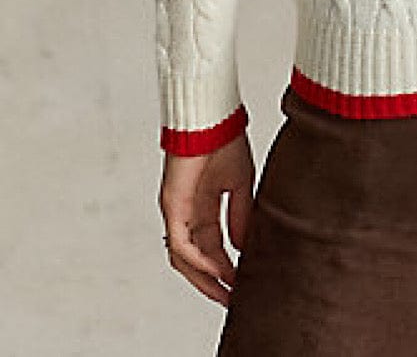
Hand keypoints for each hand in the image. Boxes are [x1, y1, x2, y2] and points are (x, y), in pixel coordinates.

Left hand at [158, 132, 255, 305]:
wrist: (212, 118)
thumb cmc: (224, 141)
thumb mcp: (240, 184)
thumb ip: (240, 216)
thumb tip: (242, 248)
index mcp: (204, 207)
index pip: (213, 248)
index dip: (227, 268)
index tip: (243, 284)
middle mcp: (187, 214)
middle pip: (196, 260)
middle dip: (214, 283)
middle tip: (232, 300)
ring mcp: (177, 212)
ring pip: (184, 258)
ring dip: (203, 278)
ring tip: (224, 293)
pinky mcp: (171, 206)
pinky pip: (181, 243)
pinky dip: (198, 260)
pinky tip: (218, 268)